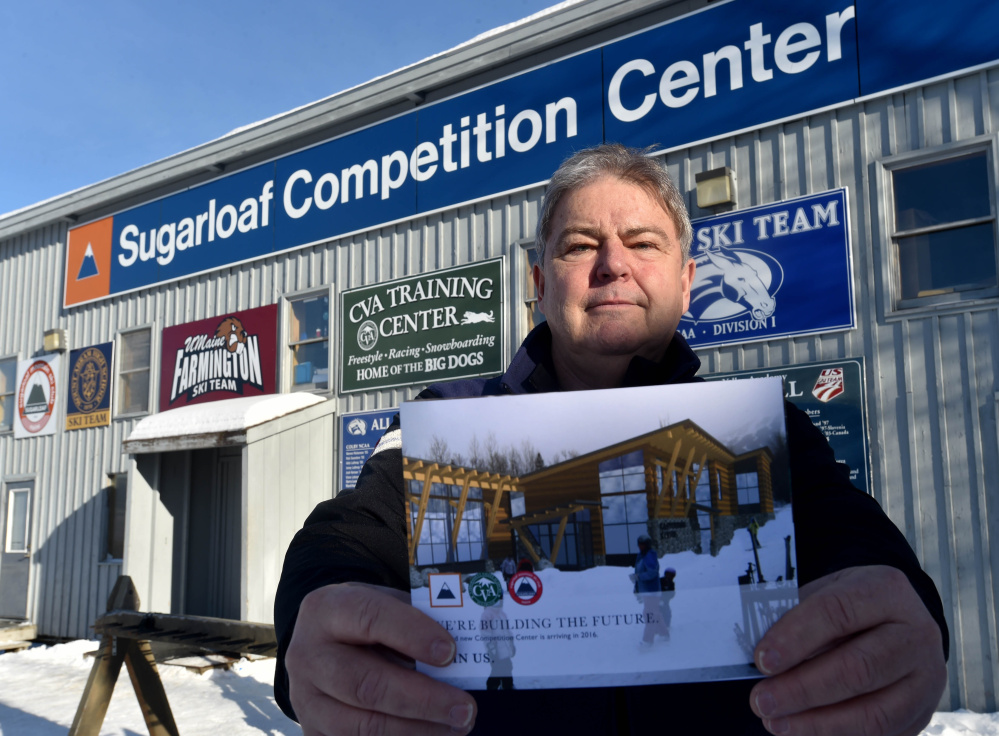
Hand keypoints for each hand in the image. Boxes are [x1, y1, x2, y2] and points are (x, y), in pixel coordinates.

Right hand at [286, 582, 477, 734]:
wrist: (323, 644)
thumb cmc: (366, 621)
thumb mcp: (385, 605)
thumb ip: (417, 620)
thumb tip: (466, 649)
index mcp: (326, 610)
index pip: (369, 617)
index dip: (411, 634)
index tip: (450, 652)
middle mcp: (308, 656)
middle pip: (365, 684)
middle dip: (422, 699)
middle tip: (465, 707)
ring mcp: (306, 700)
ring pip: (362, 725)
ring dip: (416, 730)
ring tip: (458, 726)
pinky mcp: (314, 732)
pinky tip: (432, 735)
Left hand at [749, 565, 945, 735]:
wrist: (895, 623)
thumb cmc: (847, 607)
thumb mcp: (824, 594)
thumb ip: (795, 618)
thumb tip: (761, 656)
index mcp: (887, 591)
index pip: (838, 612)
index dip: (796, 638)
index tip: (762, 661)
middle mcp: (917, 634)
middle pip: (859, 668)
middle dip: (802, 689)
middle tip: (761, 701)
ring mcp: (926, 679)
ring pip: (874, 712)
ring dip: (818, 723)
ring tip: (775, 723)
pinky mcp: (923, 714)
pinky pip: (880, 735)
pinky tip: (802, 731)